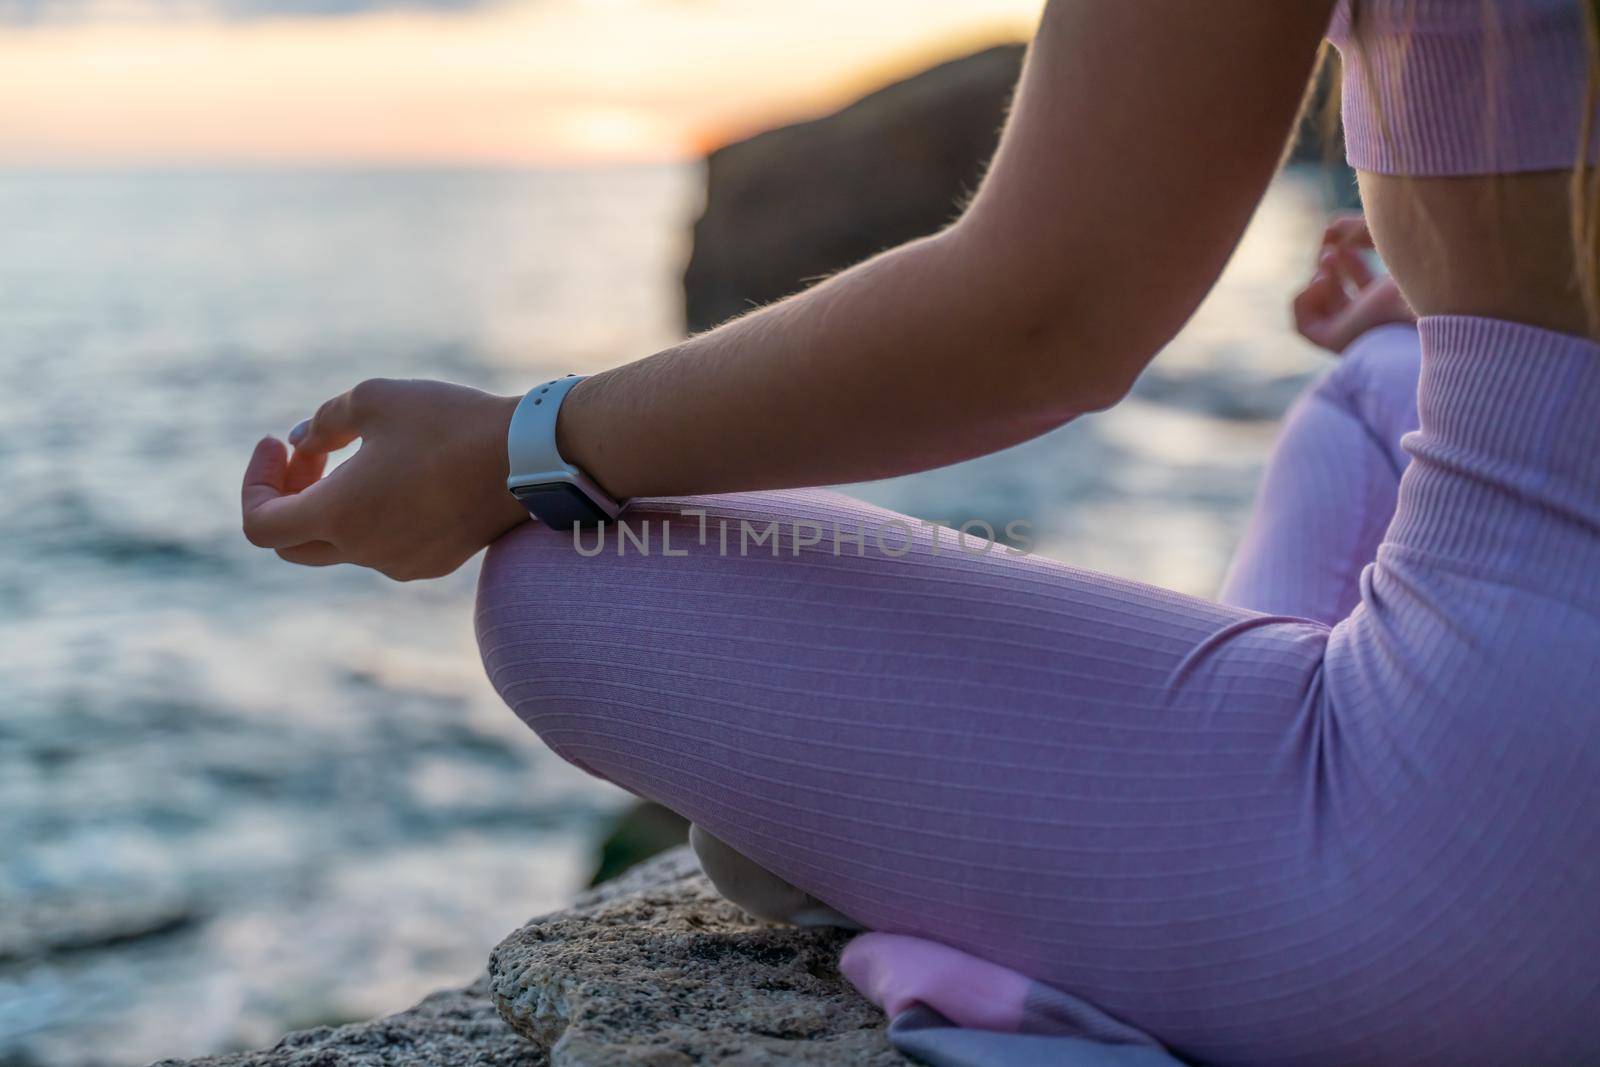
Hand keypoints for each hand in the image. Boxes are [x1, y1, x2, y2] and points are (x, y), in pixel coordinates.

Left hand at [242, 379, 527, 580]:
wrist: (529, 458)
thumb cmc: (449, 423)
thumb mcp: (374, 399)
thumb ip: (323, 421)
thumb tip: (303, 442)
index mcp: (338, 514)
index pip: (260, 526)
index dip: (254, 482)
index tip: (277, 443)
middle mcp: (363, 551)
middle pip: (293, 543)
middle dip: (288, 495)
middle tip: (309, 450)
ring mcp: (399, 563)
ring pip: (342, 543)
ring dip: (334, 502)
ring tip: (365, 453)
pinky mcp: (433, 563)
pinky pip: (382, 547)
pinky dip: (372, 516)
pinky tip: (403, 477)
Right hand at [1291, 215, 1414, 354]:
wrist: (1426, 311)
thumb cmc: (1419, 276)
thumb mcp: (1390, 241)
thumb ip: (1362, 229)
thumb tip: (1332, 226)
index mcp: (1392, 295)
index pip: (1362, 278)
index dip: (1349, 252)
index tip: (1343, 232)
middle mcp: (1370, 315)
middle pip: (1338, 291)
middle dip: (1331, 263)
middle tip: (1333, 246)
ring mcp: (1351, 330)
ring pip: (1320, 307)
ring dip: (1318, 276)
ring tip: (1329, 259)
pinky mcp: (1333, 339)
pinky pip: (1303, 324)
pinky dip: (1304, 299)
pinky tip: (1322, 281)